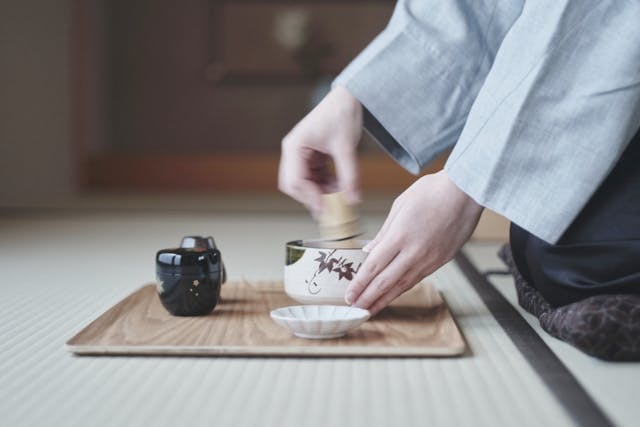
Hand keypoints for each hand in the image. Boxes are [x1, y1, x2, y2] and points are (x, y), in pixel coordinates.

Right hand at [278, 86, 361, 216]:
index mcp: (294, 146)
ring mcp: (301, 155)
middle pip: (294, 185)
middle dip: (311, 198)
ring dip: (320, 193)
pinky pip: (314, 178)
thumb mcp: (346, 147)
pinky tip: (340, 188)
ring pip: (305, 184)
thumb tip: (352, 201)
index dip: (309, 197)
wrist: (349, 98)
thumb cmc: (342, 114)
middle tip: (329, 209)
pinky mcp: (311, 157)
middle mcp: (293, 151)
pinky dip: (325, 185)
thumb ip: (349, 176)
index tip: (325, 209)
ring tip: (340, 198)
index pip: (295, 180)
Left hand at [345, 171, 483, 314]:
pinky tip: (393, 295)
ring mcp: (429, 259)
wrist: (466, 192)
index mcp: (400, 236)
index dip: (360, 284)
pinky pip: (417, 279)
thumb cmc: (432, 191)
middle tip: (354, 309)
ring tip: (371, 310)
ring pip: (402, 285)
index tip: (349, 295)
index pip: (374, 266)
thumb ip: (383, 232)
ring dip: (384, 299)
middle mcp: (414, 252)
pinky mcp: (441, 261)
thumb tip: (369, 250)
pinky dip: (402, 289)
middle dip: (368, 298)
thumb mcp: (400, 205)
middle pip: (385, 281)